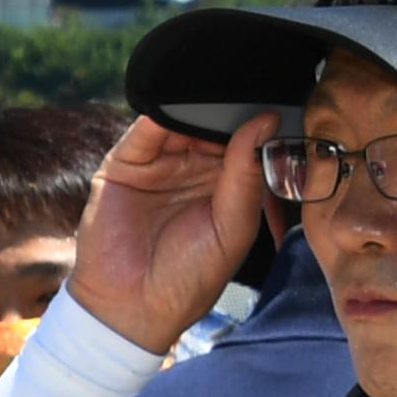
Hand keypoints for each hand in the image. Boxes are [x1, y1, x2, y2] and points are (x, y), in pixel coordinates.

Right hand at [73, 114, 275, 354]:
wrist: (133, 306)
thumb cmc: (190, 276)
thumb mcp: (233, 226)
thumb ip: (246, 175)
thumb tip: (264, 121)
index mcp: (226, 185)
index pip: (245, 140)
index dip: (257, 121)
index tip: (274, 99)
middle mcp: (192, 170)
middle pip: (211, 125)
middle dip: (226, 108)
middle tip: (243, 90)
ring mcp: (157, 167)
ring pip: (179, 123)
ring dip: (193, 108)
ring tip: (210, 94)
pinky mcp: (122, 167)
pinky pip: (141, 133)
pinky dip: (158, 116)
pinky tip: (175, 106)